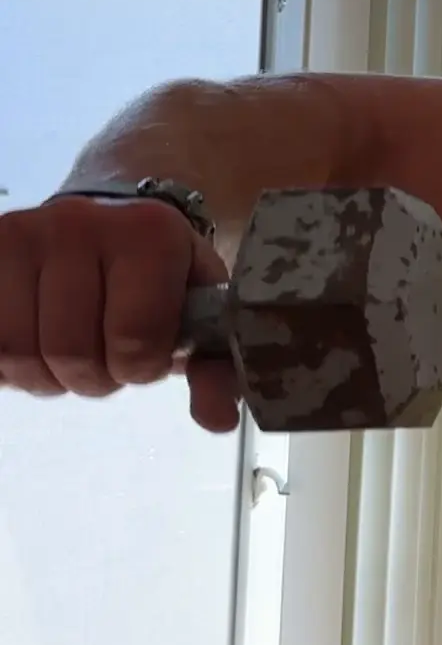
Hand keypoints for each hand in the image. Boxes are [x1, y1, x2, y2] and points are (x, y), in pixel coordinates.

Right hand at [0, 195, 240, 431]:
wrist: (111, 224)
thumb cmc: (160, 278)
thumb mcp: (199, 314)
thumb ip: (214, 370)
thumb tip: (218, 421)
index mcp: (150, 234)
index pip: (134, 339)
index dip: (140, 369)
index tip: (146, 358)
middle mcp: (82, 223)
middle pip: (70, 351)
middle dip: (93, 378)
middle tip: (107, 363)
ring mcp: (24, 233)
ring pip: (18, 352)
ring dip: (46, 377)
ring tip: (72, 357)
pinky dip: (9, 364)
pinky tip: (36, 346)